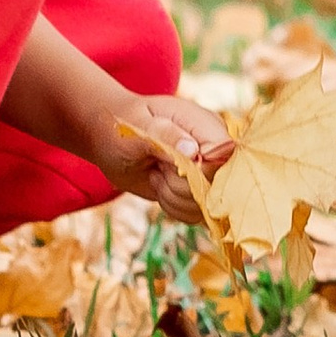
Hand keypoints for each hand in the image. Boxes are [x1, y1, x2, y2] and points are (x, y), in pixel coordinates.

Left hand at [95, 90, 235, 223]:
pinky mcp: (196, 190)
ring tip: (156, 174)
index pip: (224, 154)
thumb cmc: (123, 125)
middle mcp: (212, 147)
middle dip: (180, 185)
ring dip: (173, 197)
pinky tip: (160, 186)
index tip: (169, 165)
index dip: (200, 169)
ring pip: (205, 203)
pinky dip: (173, 207)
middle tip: (157, 167)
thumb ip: (166, 135)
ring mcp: (206, 170)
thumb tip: (193, 152)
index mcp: (205, 124)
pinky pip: (196, 213)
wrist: (111, 139)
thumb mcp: (139, 127)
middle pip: (216, 183)